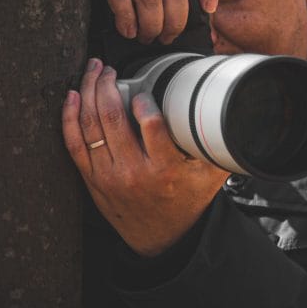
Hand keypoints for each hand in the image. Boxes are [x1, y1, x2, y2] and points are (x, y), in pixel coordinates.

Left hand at [62, 58, 229, 256]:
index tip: (145, 90)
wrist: (162, 239)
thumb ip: (220, 144)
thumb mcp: (211, 175)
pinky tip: (73, 97)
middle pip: (112, 117)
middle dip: (107, 84)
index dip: (145, 101)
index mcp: (165, 169)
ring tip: (93, 72)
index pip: (152, 126)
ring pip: (90, 125)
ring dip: (88, 92)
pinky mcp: (92, 180)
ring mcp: (108, 176)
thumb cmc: (187, 203)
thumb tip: (236, 114)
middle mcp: (133, 172)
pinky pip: (74, 144)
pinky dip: (70, 118)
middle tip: (109, 68)